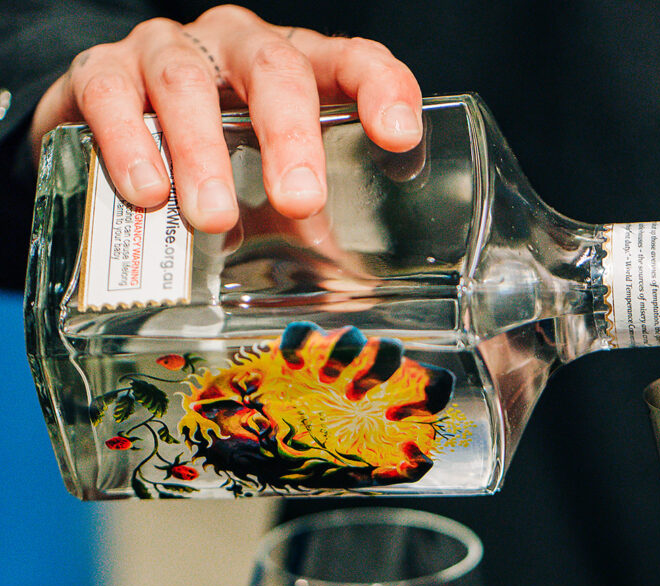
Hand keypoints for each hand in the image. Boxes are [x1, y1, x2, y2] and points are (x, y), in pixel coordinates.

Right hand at [29, 4, 421, 233]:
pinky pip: (110, 95)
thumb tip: (346, 302)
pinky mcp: (99, 70)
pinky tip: (145, 192)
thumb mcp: (269, 188)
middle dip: (290, 136)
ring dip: (203, 154)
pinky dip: (128, 144)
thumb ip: (306, 228)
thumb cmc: (215, 160)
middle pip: (275, 68)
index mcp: (297, 68)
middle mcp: (237, 46)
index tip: (398, 137)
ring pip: (187, 84)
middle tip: (298, 201)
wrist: (105, 130)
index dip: (381, 90)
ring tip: (214, 218)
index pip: (352, 61)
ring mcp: (168, 50)